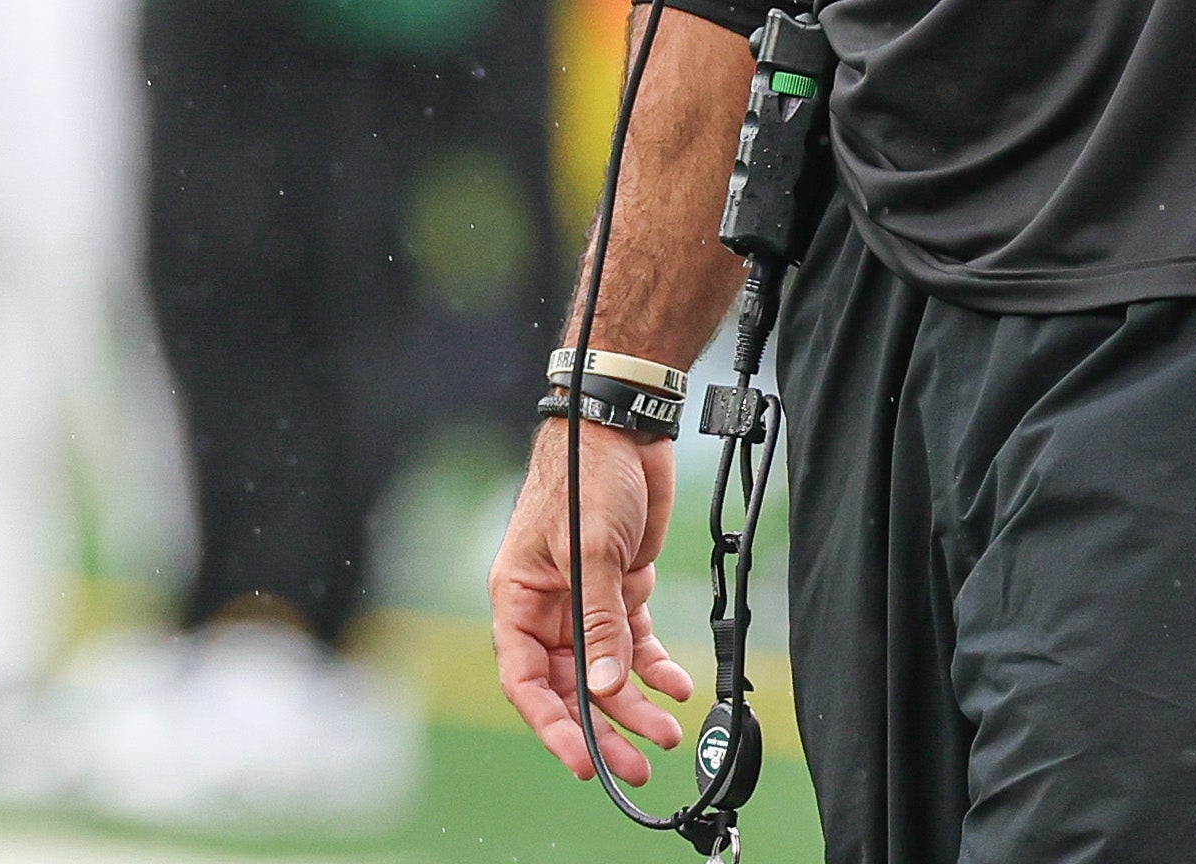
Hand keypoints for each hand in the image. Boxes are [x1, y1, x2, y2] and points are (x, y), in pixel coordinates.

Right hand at [489, 419, 698, 787]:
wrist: (624, 431)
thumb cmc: (586, 478)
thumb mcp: (590, 551)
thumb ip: (598, 622)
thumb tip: (606, 688)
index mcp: (518, 603)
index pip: (526, 683)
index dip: (553, 727)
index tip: (582, 763)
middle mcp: (548, 611)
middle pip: (571, 688)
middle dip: (603, 730)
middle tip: (636, 765)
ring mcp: (585, 604)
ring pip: (607, 673)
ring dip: (635, 706)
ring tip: (668, 735)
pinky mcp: (621, 591)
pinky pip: (634, 644)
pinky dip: (655, 667)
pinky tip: (677, 686)